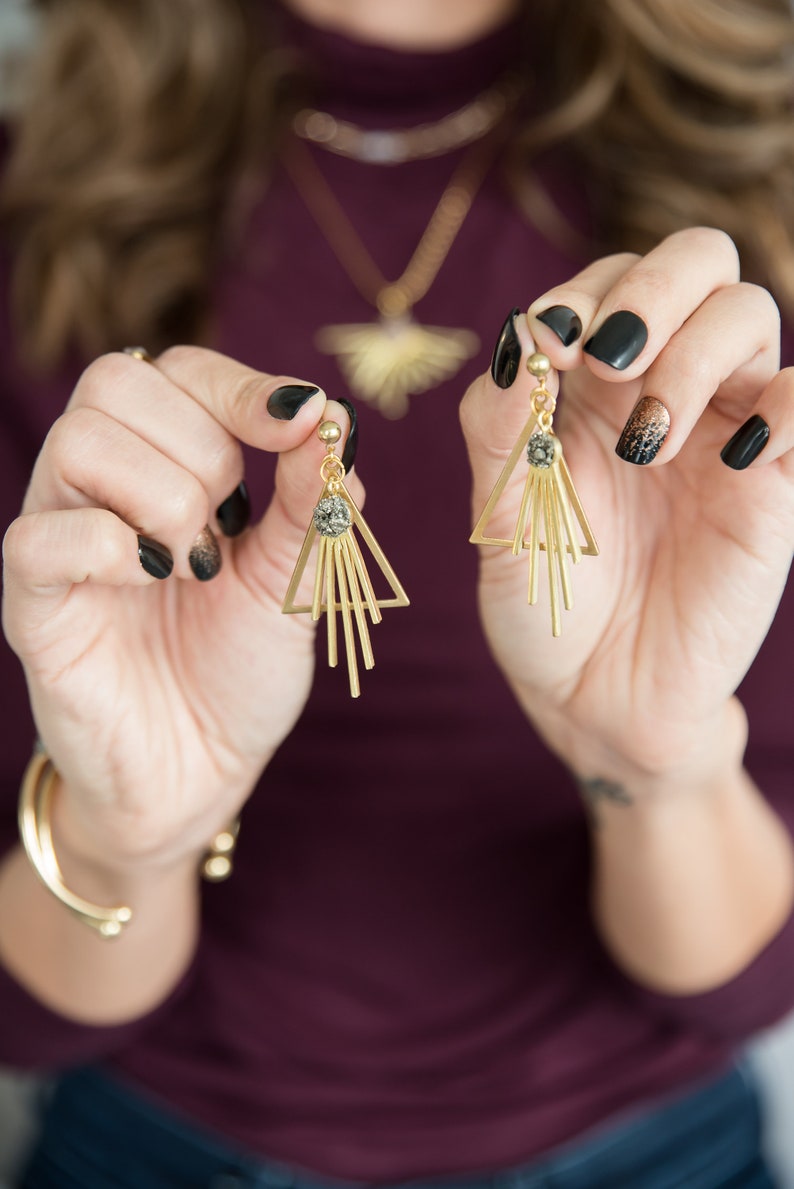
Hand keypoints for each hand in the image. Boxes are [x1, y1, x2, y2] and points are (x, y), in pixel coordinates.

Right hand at [2, 348, 354, 867]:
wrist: (200, 772)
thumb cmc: (238, 671)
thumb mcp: (293, 581)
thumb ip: (310, 503)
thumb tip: (336, 421)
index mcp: (166, 467)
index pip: (179, 370)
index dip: (241, 386)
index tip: (302, 422)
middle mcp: (103, 489)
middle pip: (118, 382)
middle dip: (202, 446)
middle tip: (229, 525)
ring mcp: (62, 540)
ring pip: (76, 442)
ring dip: (162, 495)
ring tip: (193, 562)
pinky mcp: (34, 603)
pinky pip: (40, 538)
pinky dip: (111, 547)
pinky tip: (153, 580)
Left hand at [462, 229, 793, 780]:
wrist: (597, 694)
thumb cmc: (544, 599)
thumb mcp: (501, 512)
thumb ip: (498, 420)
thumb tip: (522, 334)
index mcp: (591, 383)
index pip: (611, 278)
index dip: (585, 293)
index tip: (553, 349)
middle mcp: (664, 386)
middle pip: (698, 262)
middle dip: (653, 291)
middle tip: (612, 362)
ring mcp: (725, 427)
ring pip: (749, 314)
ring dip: (694, 354)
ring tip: (647, 443)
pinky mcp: (775, 480)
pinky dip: (782, 405)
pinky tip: (733, 458)